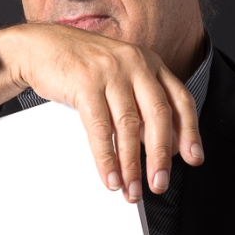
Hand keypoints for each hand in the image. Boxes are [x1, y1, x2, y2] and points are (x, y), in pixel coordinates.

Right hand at [0, 23, 203, 202]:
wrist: (40, 46)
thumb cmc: (81, 67)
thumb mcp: (120, 76)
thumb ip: (141, 102)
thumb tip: (163, 145)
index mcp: (150, 63)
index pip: (179, 100)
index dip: (189, 132)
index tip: (194, 159)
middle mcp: (135, 64)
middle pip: (158, 116)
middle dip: (160, 156)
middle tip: (159, 184)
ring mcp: (111, 71)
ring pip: (129, 126)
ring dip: (131, 164)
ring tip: (131, 188)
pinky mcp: (85, 82)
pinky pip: (100, 128)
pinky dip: (106, 157)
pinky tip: (110, 176)